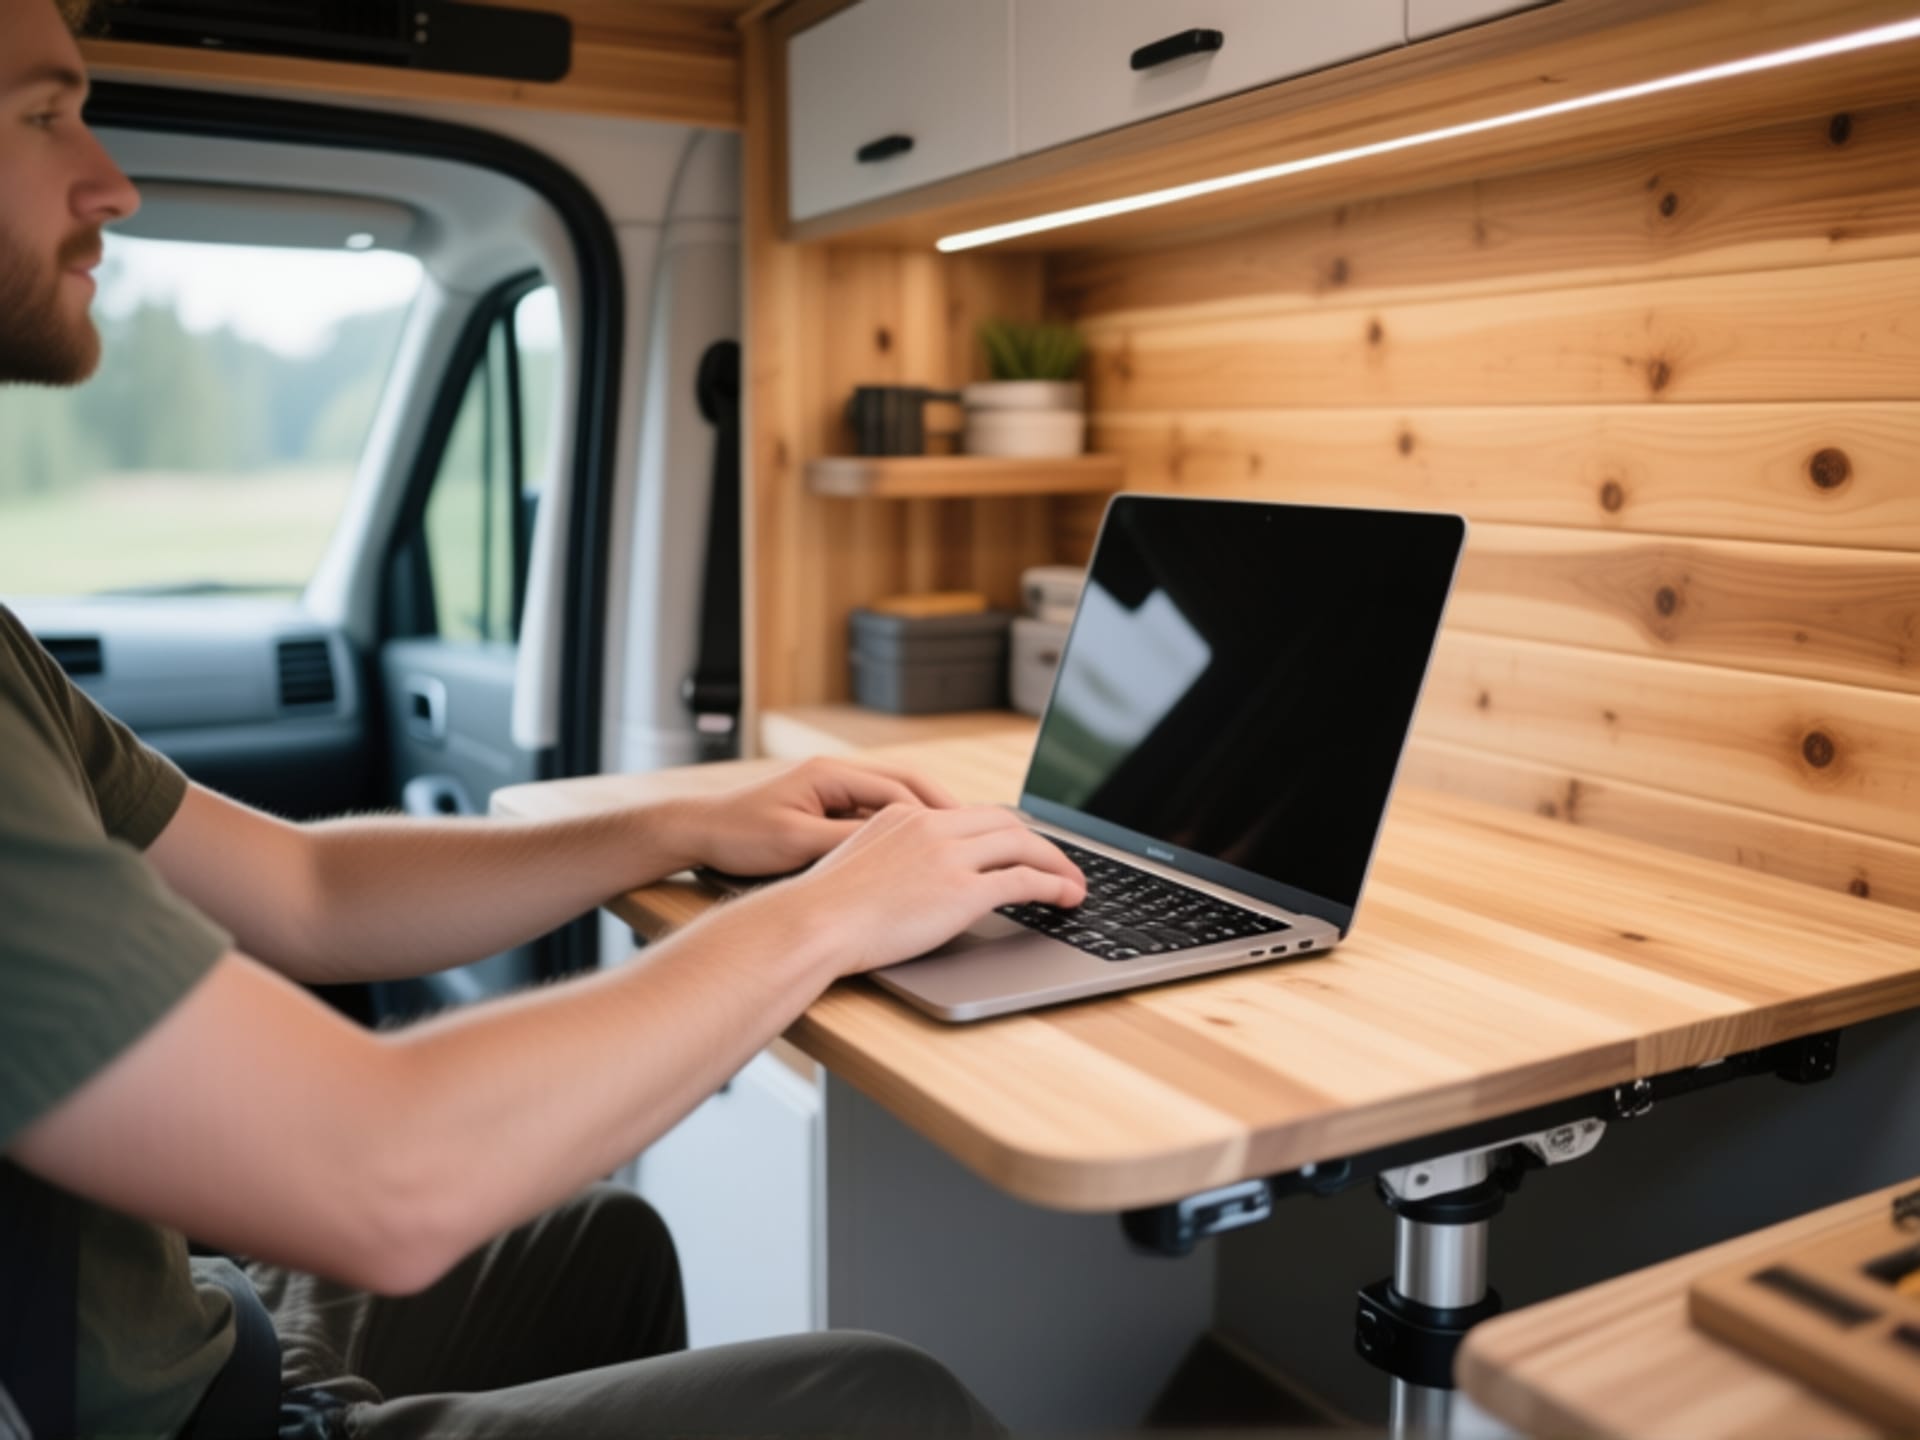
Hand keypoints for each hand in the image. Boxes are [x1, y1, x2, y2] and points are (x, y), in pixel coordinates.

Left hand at [678, 757, 958, 877]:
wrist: (697, 829)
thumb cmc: (739, 833)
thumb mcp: (794, 842)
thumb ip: (844, 841)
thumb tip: (891, 848)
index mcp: (832, 775)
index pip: (900, 787)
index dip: (937, 811)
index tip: (967, 832)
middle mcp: (836, 775)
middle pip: (907, 786)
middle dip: (945, 810)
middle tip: (982, 834)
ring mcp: (831, 790)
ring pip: (894, 801)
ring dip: (926, 819)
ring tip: (960, 845)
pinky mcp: (824, 808)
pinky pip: (874, 815)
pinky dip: (901, 831)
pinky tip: (917, 855)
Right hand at [763, 804, 1086, 975]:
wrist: (811, 923)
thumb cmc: (820, 911)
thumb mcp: (854, 865)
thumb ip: (886, 861)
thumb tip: (900, 883)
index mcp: (903, 816)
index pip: (968, 815)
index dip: (1002, 832)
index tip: (1019, 845)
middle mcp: (930, 826)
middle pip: (1003, 822)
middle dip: (1038, 843)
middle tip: (1059, 864)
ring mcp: (948, 856)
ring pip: (1021, 844)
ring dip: (1056, 862)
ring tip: (1073, 883)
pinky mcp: (961, 890)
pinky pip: (1023, 879)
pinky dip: (1054, 885)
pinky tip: (1067, 897)